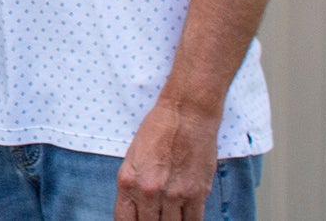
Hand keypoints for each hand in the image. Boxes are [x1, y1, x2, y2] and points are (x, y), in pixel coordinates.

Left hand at [115, 97, 219, 219]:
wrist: (186, 114)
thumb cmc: (158, 131)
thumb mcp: (132, 158)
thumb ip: (133, 187)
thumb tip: (137, 212)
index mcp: (128, 181)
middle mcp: (148, 191)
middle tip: (156, 217)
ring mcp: (174, 194)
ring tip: (170, 217)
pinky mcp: (197, 194)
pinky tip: (185, 218)